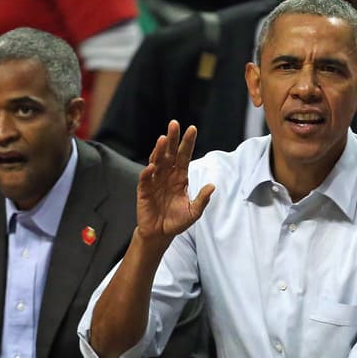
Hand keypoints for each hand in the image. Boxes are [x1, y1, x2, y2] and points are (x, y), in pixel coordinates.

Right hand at [135, 121, 214, 243]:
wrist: (161, 233)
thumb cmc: (177, 221)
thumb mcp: (194, 212)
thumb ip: (202, 199)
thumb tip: (213, 186)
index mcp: (180, 177)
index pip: (184, 156)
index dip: (187, 143)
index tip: (192, 129)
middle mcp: (167, 175)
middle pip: (170, 153)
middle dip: (172, 139)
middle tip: (174, 124)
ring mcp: (154, 181)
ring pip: (156, 161)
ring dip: (159, 150)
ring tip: (163, 139)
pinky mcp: (144, 191)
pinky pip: (145, 179)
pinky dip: (148, 172)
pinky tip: (152, 166)